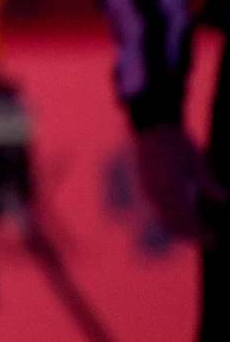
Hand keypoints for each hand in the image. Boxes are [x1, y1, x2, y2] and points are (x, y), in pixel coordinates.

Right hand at [135, 123, 226, 241]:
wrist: (154, 129)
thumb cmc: (178, 144)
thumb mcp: (198, 162)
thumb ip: (209, 183)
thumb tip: (224, 199)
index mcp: (172, 189)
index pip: (186, 220)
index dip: (199, 233)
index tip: (213, 241)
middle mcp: (158, 194)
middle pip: (174, 224)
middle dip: (190, 235)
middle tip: (209, 239)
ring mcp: (150, 191)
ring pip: (164, 219)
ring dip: (180, 229)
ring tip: (197, 232)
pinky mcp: (148, 188)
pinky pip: (159, 210)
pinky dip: (172, 218)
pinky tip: (183, 217)